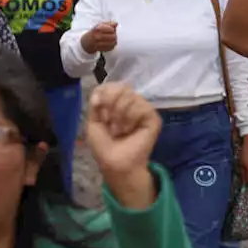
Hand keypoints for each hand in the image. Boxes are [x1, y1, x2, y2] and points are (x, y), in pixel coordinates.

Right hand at [82, 22, 117, 53]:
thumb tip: (116, 23)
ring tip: (112, 39)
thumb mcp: (99, 25)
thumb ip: (108, 23)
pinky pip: (110, 48)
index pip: (111, 29)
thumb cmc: (94, 32)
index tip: (112, 29)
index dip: (113, 29)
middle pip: (113, 36)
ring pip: (112, 43)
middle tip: (113, 34)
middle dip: (114, 35)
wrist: (85, 42)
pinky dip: (112, 45)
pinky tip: (110, 43)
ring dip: (114, 41)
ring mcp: (97, 44)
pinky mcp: (99, 49)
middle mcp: (97, 36)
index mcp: (97, 29)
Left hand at [87, 83, 160, 208]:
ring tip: (120, 131)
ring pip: (131, 96)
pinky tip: (130, 131)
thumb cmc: (104, 146)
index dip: (104, 95)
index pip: (112, 85)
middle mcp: (132, 103)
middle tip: (110, 124)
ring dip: (120, 116)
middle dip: (111, 106)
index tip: (99, 111)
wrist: (115, 162)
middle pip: (122, 87)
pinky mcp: (154, 118)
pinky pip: (142, 106)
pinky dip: (131, 119)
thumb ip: (96, 103)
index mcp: (118, 102)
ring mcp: (144, 109)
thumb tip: (100, 91)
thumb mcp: (93, 122)